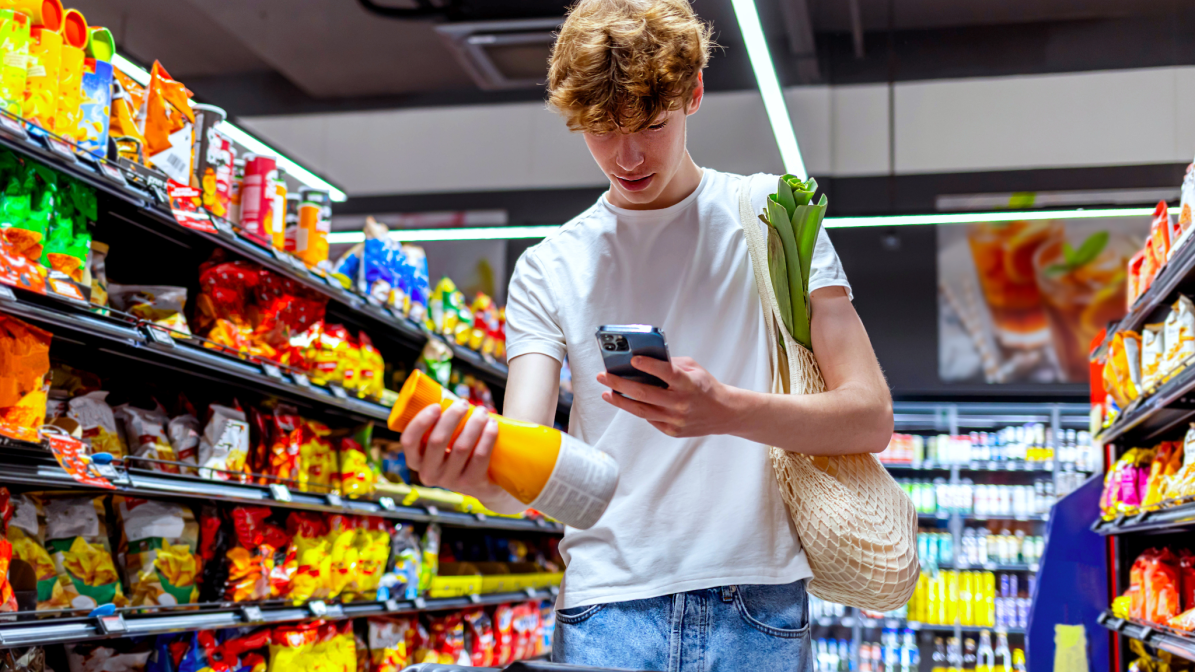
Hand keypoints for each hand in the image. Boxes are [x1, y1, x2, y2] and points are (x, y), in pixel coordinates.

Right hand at [399, 400, 505, 501]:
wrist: (483, 483)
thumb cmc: (459, 452)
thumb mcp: (443, 443)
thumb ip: (439, 424)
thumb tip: (446, 394)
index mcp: (416, 460)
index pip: (409, 441)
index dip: (421, 421)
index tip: (436, 405)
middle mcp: (429, 473)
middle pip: (437, 441)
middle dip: (452, 417)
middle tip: (463, 403)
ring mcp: (450, 481)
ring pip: (461, 447)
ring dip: (474, 424)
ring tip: (482, 411)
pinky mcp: (471, 484)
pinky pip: (479, 457)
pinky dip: (487, 437)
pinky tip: (492, 425)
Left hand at [597, 356, 738, 437]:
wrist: (723, 413)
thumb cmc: (705, 387)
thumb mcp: (693, 369)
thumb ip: (671, 364)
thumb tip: (643, 360)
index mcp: (689, 384)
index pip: (666, 372)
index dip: (649, 365)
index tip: (632, 359)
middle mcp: (681, 403)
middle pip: (645, 393)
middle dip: (620, 384)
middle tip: (604, 376)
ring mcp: (676, 420)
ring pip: (641, 410)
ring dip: (620, 400)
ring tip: (606, 392)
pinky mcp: (672, 431)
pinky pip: (649, 418)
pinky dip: (636, 409)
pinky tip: (625, 401)